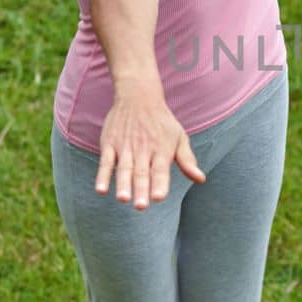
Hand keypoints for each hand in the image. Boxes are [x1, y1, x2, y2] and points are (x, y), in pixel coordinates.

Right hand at [95, 89, 205, 208]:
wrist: (138, 96)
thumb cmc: (162, 121)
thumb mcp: (179, 137)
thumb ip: (188, 160)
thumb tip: (201, 179)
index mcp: (161, 150)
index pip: (160, 170)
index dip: (160, 183)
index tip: (158, 197)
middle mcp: (143, 149)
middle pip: (141, 172)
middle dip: (141, 189)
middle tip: (141, 206)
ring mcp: (125, 147)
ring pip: (123, 168)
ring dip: (122, 184)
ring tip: (123, 198)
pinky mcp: (109, 144)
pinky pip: (105, 162)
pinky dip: (102, 176)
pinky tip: (101, 190)